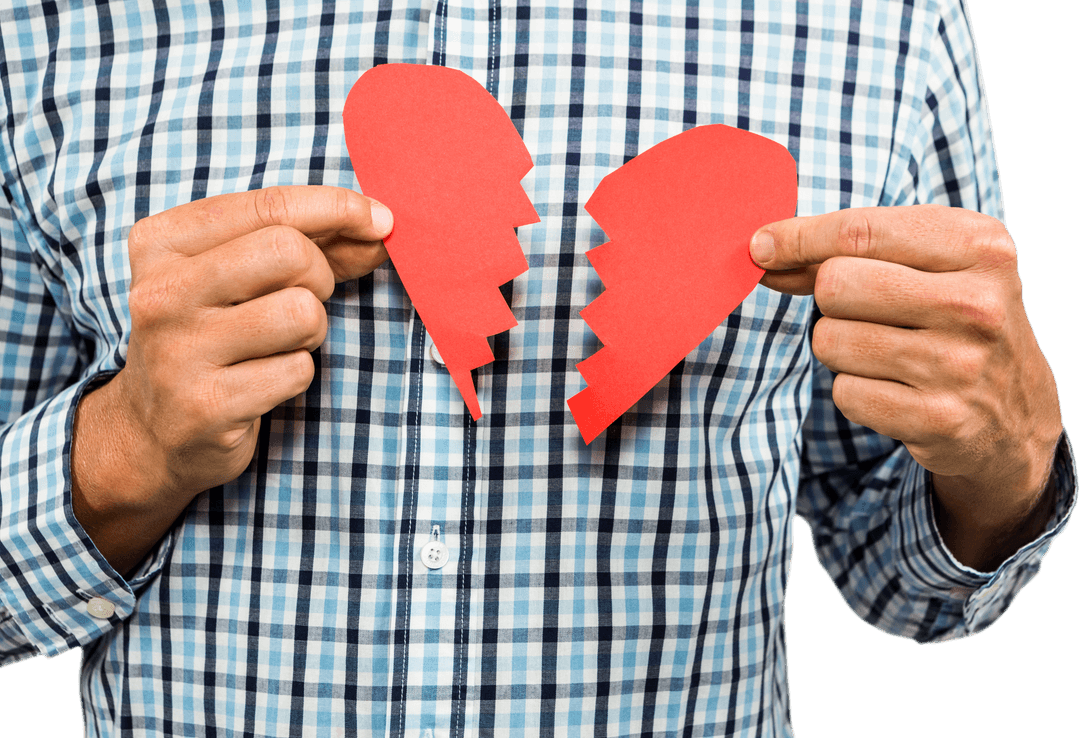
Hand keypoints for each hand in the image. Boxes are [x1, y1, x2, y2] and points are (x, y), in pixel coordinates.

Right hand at [72, 186, 390, 574]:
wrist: (153, 432)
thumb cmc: (214, 337)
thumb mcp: (241, 276)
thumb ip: (308, 243)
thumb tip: (378, 228)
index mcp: (162, 243)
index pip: (270, 206)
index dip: (339, 208)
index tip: (380, 220)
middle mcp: (161, 292)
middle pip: (290, 251)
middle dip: (319, 276)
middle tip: (304, 301)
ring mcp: (179, 351)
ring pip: (302, 311)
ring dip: (312, 330)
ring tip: (279, 344)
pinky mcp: (206, 405)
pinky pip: (298, 370)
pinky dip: (298, 374)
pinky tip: (262, 382)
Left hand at [751, 204, 1061, 569]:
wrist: (1013, 410)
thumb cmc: (954, 319)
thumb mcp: (926, 264)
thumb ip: (847, 251)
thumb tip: (765, 252)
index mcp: (978, 246)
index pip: (859, 232)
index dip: (797, 238)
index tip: (761, 246)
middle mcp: (977, 303)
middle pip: (835, 285)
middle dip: (829, 301)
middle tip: (864, 314)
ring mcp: (960, 365)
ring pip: (830, 340)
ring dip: (839, 348)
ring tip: (885, 353)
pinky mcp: (940, 419)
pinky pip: (845, 392)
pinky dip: (854, 391)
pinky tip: (894, 389)